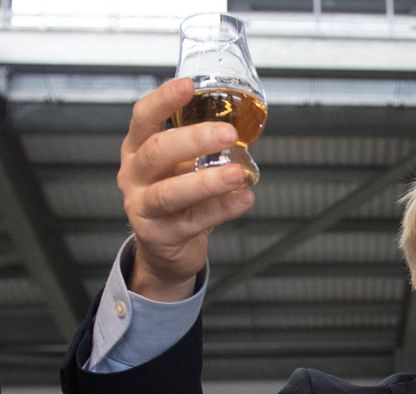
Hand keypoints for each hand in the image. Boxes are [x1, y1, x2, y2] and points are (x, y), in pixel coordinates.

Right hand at [118, 78, 254, 300]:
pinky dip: (221, 209)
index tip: (188, 85)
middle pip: (156, 151)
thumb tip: (243, 122)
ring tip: (236, 174)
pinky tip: (243, 199)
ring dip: (207, 182)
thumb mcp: (179, 164)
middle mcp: (134, 175)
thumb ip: (200, 145)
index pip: (143, 117)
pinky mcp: (159, 235)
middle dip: (194, 140)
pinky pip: (192, 221)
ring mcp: (142, 207)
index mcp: (138, 148)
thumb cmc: (176, 193)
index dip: (163, 100)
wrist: (164, 247)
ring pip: (170, 192)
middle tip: (228, 134)